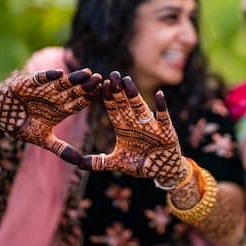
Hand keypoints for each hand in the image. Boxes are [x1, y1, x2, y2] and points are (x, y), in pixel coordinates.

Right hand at [0, 68, 101, 164]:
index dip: (90, 98)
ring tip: (86, 73)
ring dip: (73, 78)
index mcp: (60, 109)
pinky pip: (39, 79)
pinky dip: (47, 76)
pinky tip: (59, 74)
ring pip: (60, 83)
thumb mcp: (43, 140)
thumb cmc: (22, 127)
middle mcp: (54, 97)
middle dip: (86, 85)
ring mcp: (42, 89)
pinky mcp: (27, 84)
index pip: (79, 102)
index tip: (104, 94)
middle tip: (100, 78)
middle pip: (74, 90)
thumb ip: (61, 149)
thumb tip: (80, 162)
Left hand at [81, 72, 186, 186]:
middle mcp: (136, 123)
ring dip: (134, 94)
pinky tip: (159, 94)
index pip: (113, 109)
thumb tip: (79, 165)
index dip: (107, 98)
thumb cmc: (140, 164)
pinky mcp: (166, 130)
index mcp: (124, 128)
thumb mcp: (118, 163)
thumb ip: (99, 162)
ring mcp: (151, 125)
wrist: (162, 170)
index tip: (100, 85)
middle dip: (118, 90)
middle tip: (112, 74)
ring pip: (140, 106)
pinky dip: (162, 106)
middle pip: (125, 104)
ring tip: (127, 80)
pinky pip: (163, 116)